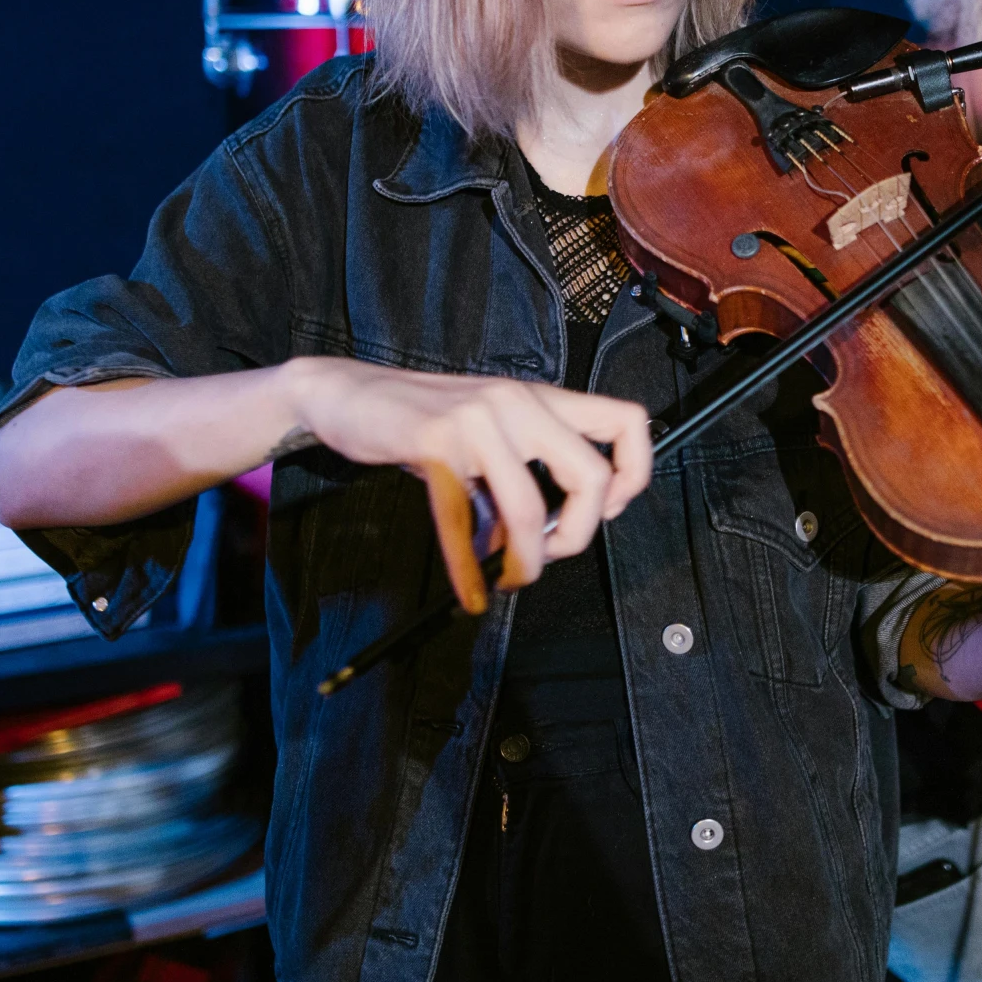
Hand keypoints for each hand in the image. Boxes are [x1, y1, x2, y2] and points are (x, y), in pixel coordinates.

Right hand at [282, 358, 652, 608]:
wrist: (348, 394)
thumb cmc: (420, 418)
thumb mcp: (486, 431)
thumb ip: (523, 470)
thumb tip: (543, 537)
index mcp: (540, 398)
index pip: (627, 420)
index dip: (634, 473)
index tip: (607, 509)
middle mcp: (518, 402)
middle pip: (590, 475)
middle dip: (580, 534)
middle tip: (552, 553)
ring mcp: (479, 420)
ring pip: (531, 507)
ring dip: (526, 560)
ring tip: (509, 575)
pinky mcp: (437, 442)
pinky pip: (464, 521)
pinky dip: (466, 568)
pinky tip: (468, 586)